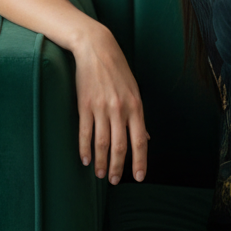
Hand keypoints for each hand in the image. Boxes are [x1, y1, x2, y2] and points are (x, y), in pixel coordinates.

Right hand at [72, 24, 147, 184]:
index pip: (140, 141)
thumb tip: (146, 138)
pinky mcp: (84, 105)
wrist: (96, 49)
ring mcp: (101, 108)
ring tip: (100, 175)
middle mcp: (120, 110)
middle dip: (119, 167)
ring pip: (102, 143)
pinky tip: (85, 160)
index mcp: (136, 107)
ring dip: (101, 162)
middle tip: (115, 181)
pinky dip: (84, 149)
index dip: (140, 161)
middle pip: (120, 146)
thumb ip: (138, 117)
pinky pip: (85, 132)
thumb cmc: (118, 70)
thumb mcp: (134, 91)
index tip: (139, 177)